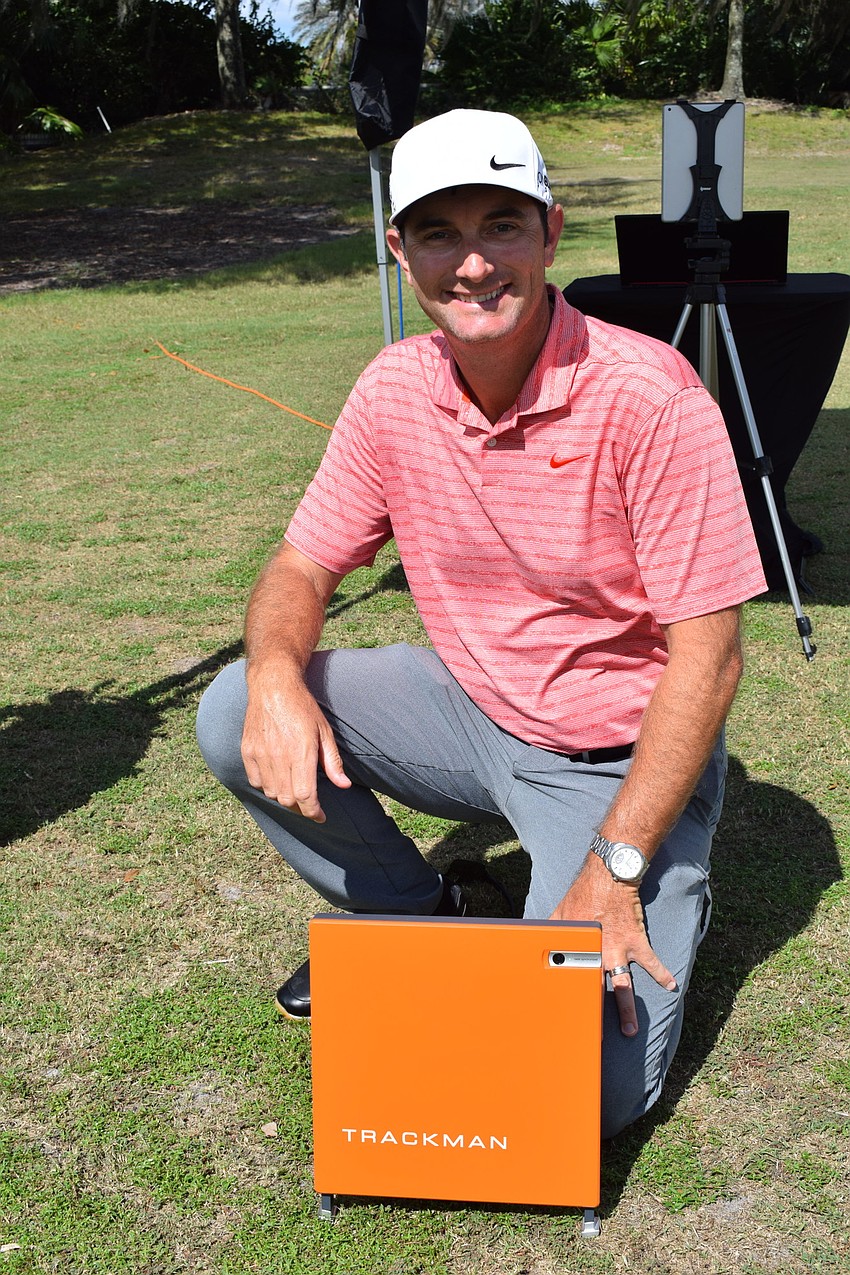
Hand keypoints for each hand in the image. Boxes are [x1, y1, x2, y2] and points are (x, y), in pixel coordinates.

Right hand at [241, 664, 350, 821]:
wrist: (273, 686)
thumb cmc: (303, 708)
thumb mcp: (325, 731)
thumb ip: (333, 762)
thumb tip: (344, 785)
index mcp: (301, 752)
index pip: (306, 796)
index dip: (314, 812)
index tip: (321, 816)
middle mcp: (279, 756)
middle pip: (288, 799)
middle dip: (301, 808)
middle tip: (310, 805)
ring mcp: (260, 754)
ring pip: (271, 792)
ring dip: (284, 797)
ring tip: (295, 791)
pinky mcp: (247, 751)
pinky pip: (256, 781)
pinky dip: (267, 786)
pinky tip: (277, 779)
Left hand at [550, 856, 676, 1036]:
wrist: (609, 877)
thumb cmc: (582, 895)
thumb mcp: (559, 913)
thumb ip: (549, 930)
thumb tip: (531, 938)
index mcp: (576, 948)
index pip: (569, 978)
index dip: (567, 999)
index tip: (563, 1019)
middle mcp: (596, 953)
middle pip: (594, 989)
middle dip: (594, 1014)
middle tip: (595, 1037)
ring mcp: (618, 950)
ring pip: (622, 985)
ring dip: (627, 1008)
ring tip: (630, 1030)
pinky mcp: (636, 941)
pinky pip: (652, 961)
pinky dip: (662, 973)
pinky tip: (671, 986)